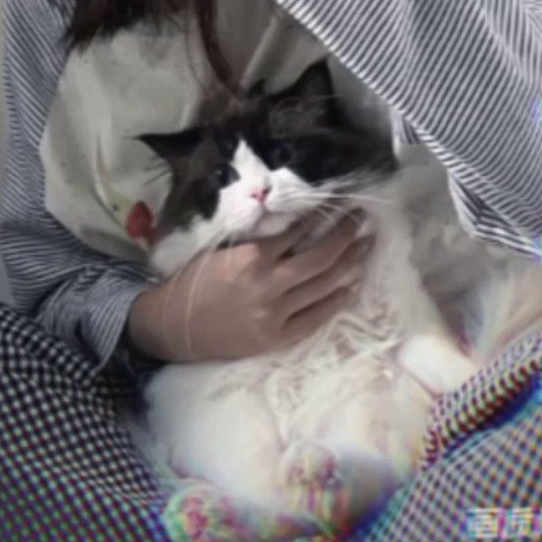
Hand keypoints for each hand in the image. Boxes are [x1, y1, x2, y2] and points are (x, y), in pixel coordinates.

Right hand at [126, 210, 372, 363]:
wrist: (174, 326)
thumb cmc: (194, 282)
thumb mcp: (222, 250)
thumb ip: (257, 241)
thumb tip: (294, 225)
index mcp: (252, 257)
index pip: (298, 232)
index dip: (322, 217)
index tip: (340, 204)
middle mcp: (269, 284)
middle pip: (321, 257)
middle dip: (346, 235)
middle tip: (362, 219)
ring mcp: (276, 313)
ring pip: (323, 285)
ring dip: (349, 263)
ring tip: (367, 245)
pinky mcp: (277, 337)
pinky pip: (316, 317)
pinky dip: (336, 300)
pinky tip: (352, 285)